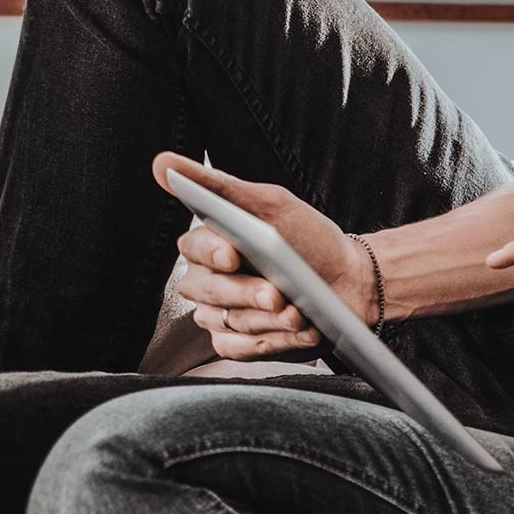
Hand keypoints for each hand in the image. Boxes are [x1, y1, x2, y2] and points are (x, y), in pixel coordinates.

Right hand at [153, 152, 368, 362]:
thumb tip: (162, 164)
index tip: (233, 254)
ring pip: (225, 322)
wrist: (351, 283)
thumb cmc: (310, 240)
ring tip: (300, 313)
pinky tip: (298, 331)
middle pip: (206, 290)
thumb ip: (219, 187)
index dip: (210, 252)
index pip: (192, 248)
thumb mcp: (272, 205)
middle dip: (246, 293)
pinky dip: (270, 341)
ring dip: (267, 319)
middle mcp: (209, 280)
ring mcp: (220, 314)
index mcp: (212, 243)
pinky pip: (236, 349)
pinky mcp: (236, 344)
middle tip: (277, 294)